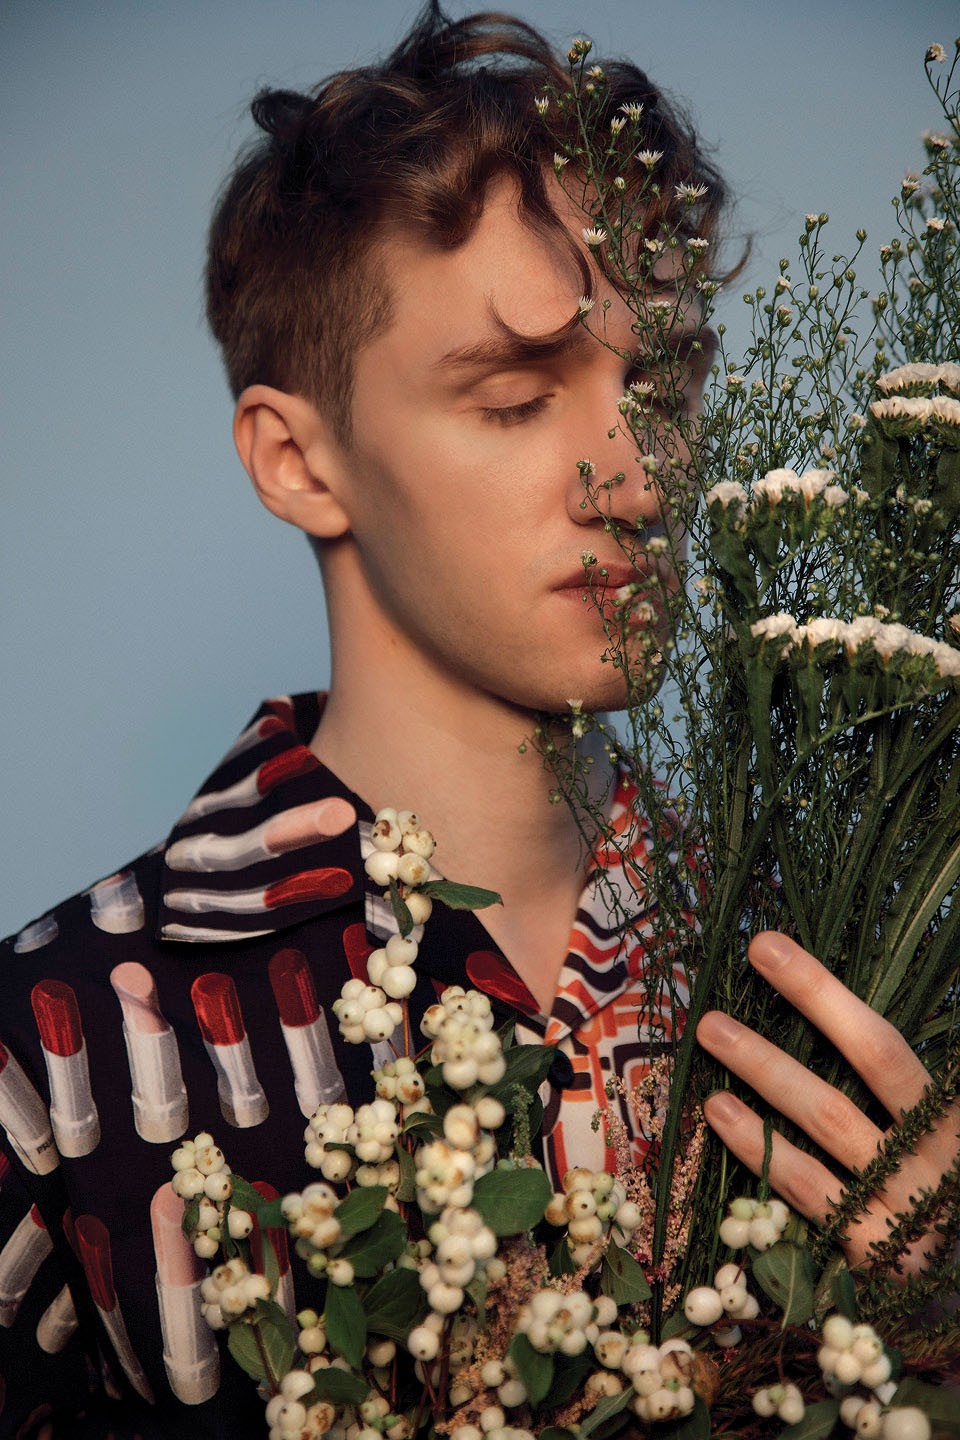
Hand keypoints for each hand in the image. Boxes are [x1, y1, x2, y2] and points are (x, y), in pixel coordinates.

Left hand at [695, 930, 959, 1270]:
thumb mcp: (918, 1124)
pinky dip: (762, 1147)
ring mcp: (913, 1200)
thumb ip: (880, 1073)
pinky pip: (811, 1189)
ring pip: (833, 1120)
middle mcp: (938, 1147)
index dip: (825, 989)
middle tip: (751, 956)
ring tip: (713, 1032)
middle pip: (876, 1060)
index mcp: (949, 1109)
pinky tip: (719, 1113)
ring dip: (768, 1069)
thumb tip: (811, 998)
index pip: (886, 1037)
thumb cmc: (916, 1181)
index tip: (768, 945)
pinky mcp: (879, 1250)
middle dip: (812, 1000)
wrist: (951, 1288)